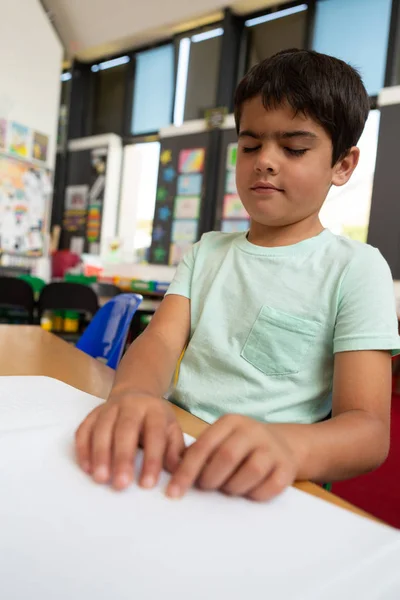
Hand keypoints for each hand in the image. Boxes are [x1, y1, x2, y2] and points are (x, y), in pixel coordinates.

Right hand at [75, 392, 184, 490]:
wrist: (135, 393)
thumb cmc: (156, 420)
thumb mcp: (171, 430)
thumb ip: (175, 450)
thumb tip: (178, 472)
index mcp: (154, 410)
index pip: (154, 434)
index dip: (151, 459)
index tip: (147, 485)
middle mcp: (131, 406)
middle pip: (125, 429)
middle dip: (122, 457)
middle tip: (121, 484)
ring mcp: (109, 408)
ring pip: (102, 429)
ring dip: (100, 454)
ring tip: (101, 479)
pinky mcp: (92, 414)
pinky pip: (84, 430)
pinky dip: (83, 449)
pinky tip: (86, 468)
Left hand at [166, 414, 297, 500]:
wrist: (284, 443)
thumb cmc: (241, 445)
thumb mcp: (221, 439)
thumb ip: (200, 452)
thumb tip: (173, 472)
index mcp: (231, 422)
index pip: (204, 446)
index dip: (186, 471)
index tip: (173, 492)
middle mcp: (252, 431)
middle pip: (227, 456)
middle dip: (211, 479)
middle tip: (206, 488)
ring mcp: (272, 448)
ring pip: (250, 471)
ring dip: (233, 487)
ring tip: (228, 488)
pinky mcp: (287, 467)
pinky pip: (269, 487)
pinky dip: (255, 494)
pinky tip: (248, 491)